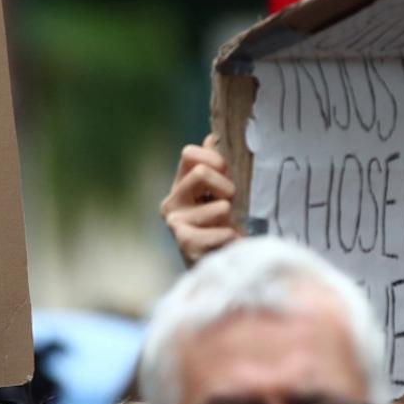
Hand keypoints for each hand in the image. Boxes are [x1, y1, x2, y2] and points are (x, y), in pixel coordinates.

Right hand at [160, 135, 240, 265]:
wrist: (217, 266)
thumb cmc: (221, 226)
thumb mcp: (220, 193)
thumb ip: (216, 167)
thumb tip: (212, 136)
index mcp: (179, 185)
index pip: (189, 153)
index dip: (214, 160)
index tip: (225, 174)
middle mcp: (171, 202)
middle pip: (201, 173)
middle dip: (226, 188)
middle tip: (229, 206)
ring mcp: (175, 224)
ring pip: (219, 206)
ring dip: (230, 219)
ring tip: (227, 229)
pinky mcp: (185, 244)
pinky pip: (222, 232)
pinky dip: (232, 238)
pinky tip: (227, 245)